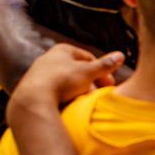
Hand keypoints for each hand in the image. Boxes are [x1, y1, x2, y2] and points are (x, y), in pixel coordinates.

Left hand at [7, 45, 121, 126]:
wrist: (33, 99)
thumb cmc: (62, 81)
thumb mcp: (88, 72)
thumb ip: (105, 65)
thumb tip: (121, 55)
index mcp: (62, 49)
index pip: (88, 58)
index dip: (101, 71)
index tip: (109, 84)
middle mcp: (49, 58)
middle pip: (77, 70)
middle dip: (90, 82)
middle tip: (98, 94)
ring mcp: (39, 72)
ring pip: (66, 81)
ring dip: (78, 90)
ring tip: (85, 102)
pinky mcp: (33, 87)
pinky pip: (54, 90)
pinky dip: (64, 96)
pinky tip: (69, 105)